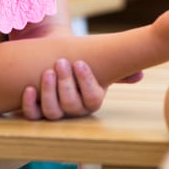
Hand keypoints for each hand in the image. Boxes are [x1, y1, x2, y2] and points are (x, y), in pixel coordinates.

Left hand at [21, 58, 142, 120]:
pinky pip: (33, 115)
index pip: (92, 99)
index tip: (79, 62)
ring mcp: (55, 112)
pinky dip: (29, 104)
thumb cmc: (80, 58)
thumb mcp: (99, 62)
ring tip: (48, 71)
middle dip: (65, 84)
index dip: (86, 83)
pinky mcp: (36, 110)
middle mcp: (74, 110)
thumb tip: (139, 75)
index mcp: (91, 100)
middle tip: (61, 63)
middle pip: (71, 105)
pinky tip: (29, 88)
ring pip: (52, 112)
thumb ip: (118, 69)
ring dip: (49, 92)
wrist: (55, 54)